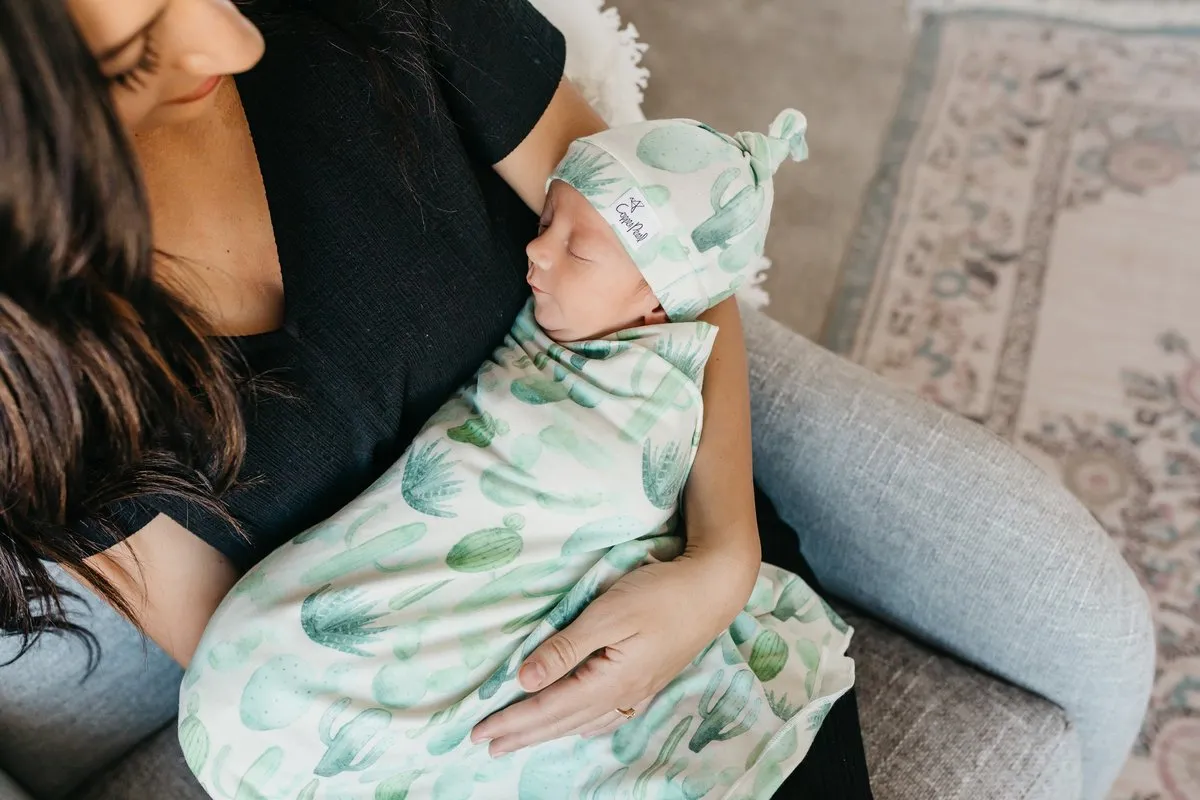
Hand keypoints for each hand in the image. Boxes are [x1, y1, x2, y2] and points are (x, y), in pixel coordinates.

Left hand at [470, 545, 756, 755]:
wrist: (715, 588)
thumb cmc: (661, 592)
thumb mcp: (608, 613)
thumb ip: (566, 648)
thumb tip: (524, 680)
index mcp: (610, 679)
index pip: (549, 707)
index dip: (512, 720)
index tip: (480, 732)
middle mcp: (623, 692)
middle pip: (563, 721)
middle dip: (523, 734)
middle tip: (487, 746)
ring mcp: (639, 688)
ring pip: (583, 721)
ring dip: (548, 732)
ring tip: (521, 741)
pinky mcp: (650, 678)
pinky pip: (607, 715)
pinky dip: (582, 725)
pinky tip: (579, 725)